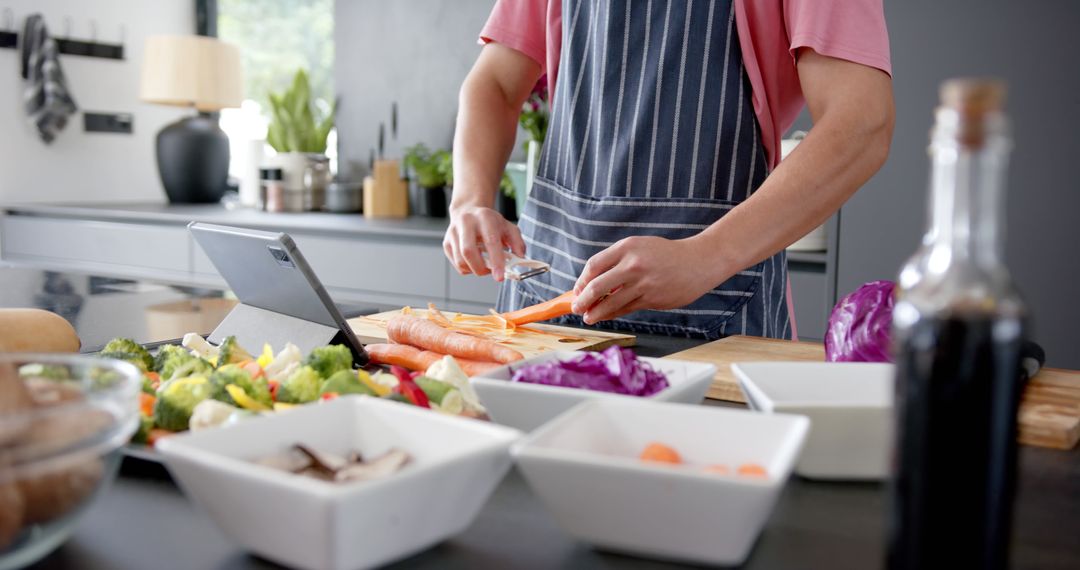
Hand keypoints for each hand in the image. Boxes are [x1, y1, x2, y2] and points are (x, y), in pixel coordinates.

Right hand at [443, 204, 524, 281]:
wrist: (468, 211)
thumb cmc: (489, 222)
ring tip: (484, 264)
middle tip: (492, 272)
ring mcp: (453, 233)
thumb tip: (520, 258)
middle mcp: (466, 223)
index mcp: (484, 217)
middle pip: (468, 251)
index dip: (496, 261)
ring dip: (475, 269)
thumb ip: (517, 242)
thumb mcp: (508, 227)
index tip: (500, 276)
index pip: (490, 241)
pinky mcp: (446, 243)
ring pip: (461, 261)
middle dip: (481, 269)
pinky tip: (474, 261)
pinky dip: (468, 268)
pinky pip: (457, 264)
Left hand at [571, 236, 725, 323]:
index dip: (582, 280)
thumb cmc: (665, 255)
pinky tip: (607, 316)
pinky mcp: (651, 298)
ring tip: (588, 318)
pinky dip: (613, 313)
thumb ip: (618, 262)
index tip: (578, 290)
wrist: (698, 262)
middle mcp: (633, 264)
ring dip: (595, 313)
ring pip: (610, 302)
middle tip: (576, 308)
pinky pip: (626, 308)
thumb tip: (593, 283)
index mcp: (627, 247)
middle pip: (597, 286)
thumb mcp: (639, 247)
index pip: (594, 265)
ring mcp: (642, 283)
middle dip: (582, 300)